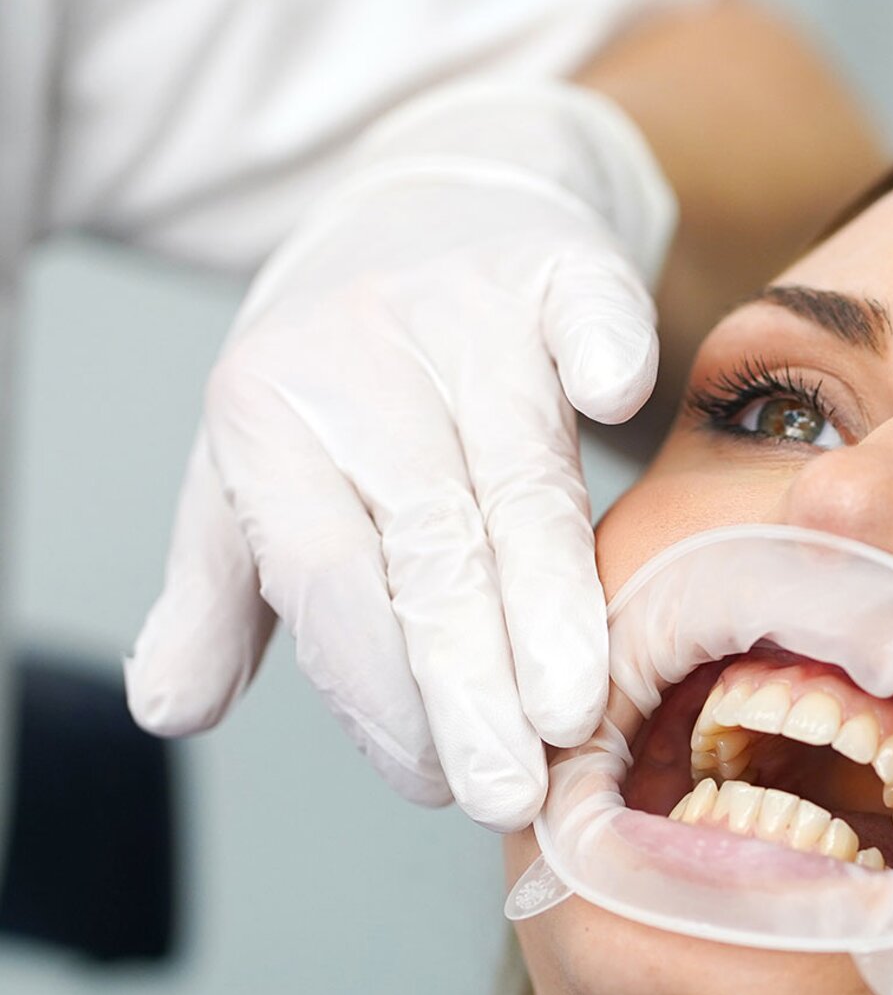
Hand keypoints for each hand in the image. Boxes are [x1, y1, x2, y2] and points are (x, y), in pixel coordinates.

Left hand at [125, 81, 675, 829]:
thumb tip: (171, 709)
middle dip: (466, 679)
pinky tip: (618, 403)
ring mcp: (460, 304)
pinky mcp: (557, 263)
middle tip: (501, 787)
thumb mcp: (259, 474)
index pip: (324, 576)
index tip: (433, 782)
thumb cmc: (348, 376)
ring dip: (550, 589)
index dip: (378, 688)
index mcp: (265, 416)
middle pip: (423, 542)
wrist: (427, 206)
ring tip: (571, 706)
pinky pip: (588, 307)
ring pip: (516, 466)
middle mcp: (355, 358)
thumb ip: (228, 594)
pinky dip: (605, 351)